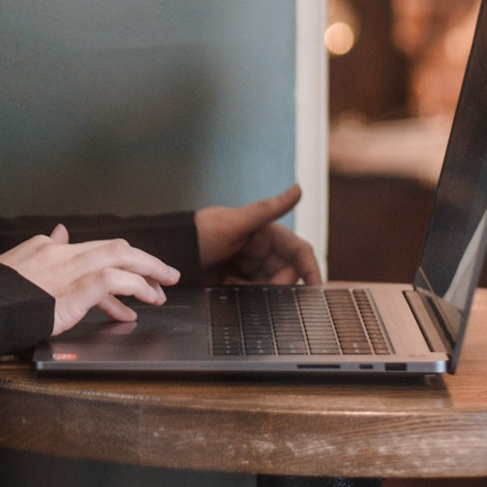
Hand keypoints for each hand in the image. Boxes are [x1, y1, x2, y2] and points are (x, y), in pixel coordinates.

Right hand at [0, 226, 181, 337]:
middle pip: (115, 248)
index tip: (133, 282)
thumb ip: (42, 250)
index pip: (94, 250)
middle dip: (145, 261)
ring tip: (163, 291)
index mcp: (46, 248)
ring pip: (121, 257)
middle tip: (166, 275)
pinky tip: (144, 301)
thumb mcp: (16, 266)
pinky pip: (114, 280)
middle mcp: (61, 253)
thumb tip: (59, 232)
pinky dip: (134, 287)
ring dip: (148, 273)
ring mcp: (68, 270)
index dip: (120, 264)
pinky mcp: (73, 289)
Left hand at [194, 186, 319, 285]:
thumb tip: (298, 189)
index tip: (317, 289)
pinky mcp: (234, 283)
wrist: (169, 251)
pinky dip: (245, 297)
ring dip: (259, 292)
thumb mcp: (233, 222)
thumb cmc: (199, 231)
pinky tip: (227, 288)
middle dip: (277, 285)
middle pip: (286, 274)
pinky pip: (251, 295)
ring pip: (270, 288)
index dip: (312, 269)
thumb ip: (267, 209)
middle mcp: (260, 252)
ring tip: (233, 284)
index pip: (299, 252)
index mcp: (266, 234)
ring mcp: (247, 268)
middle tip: (257, 289)